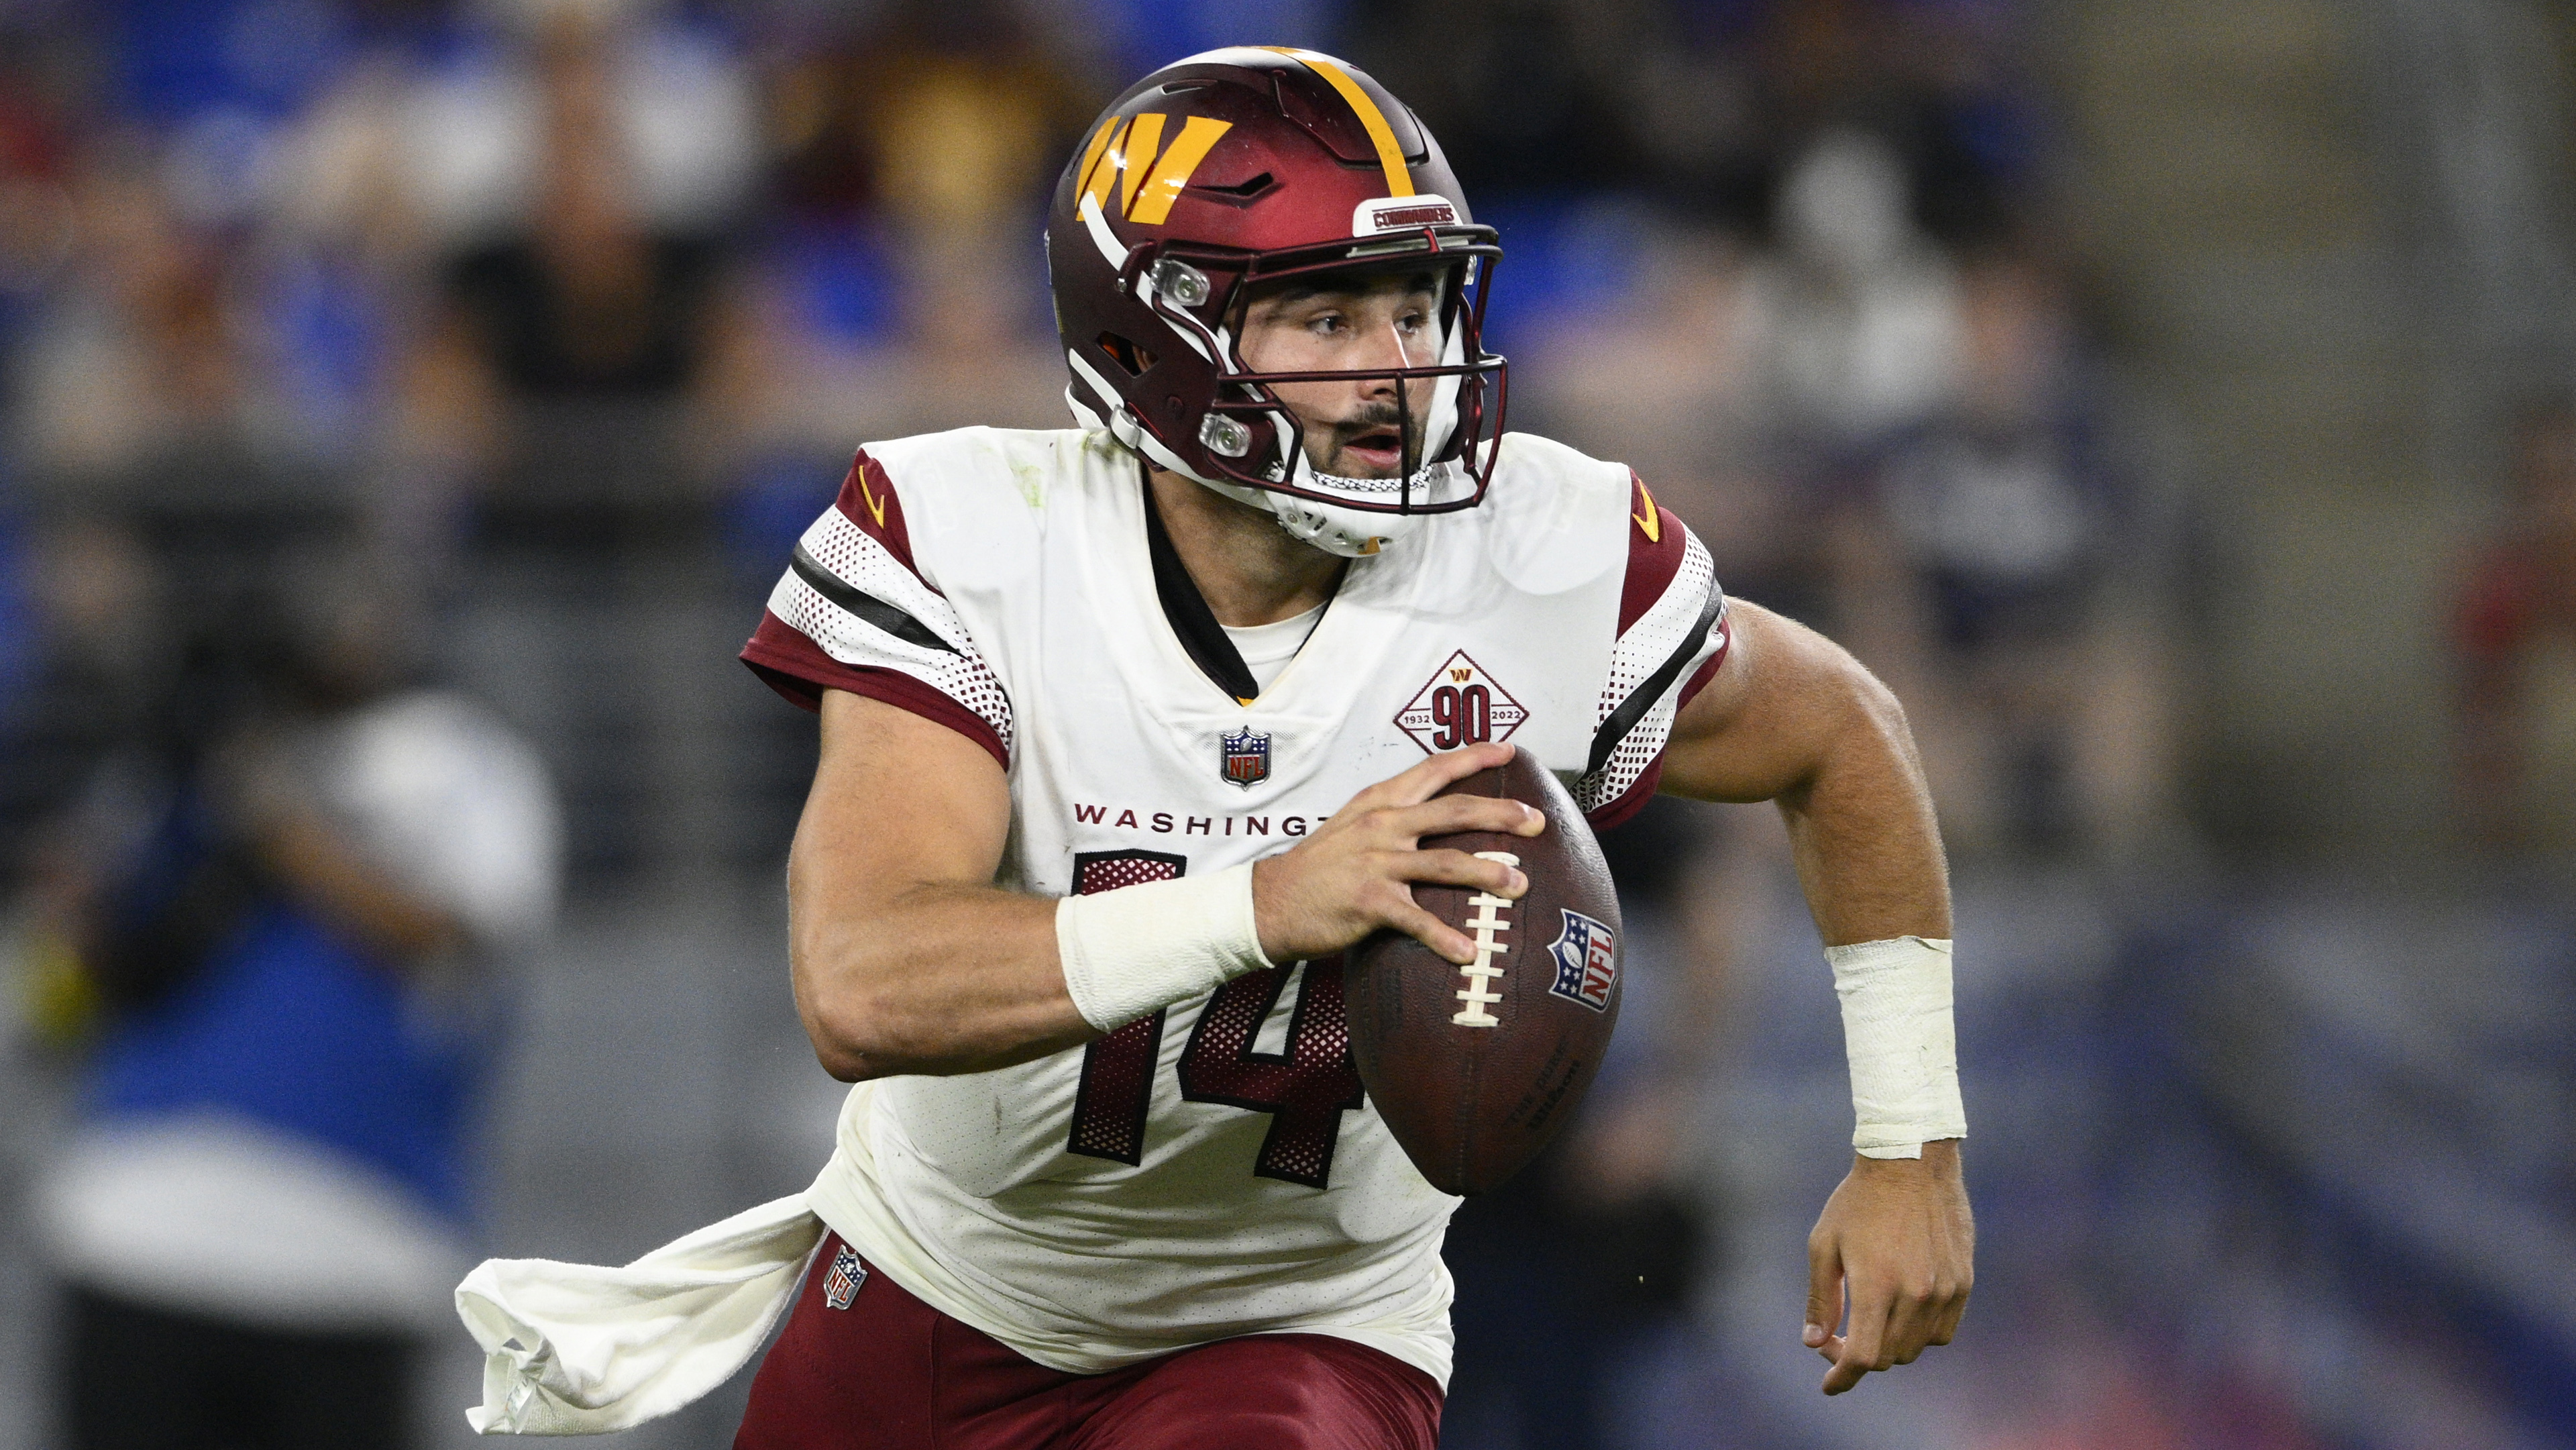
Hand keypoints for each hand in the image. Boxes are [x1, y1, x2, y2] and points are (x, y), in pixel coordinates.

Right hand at [1250, 741, 1542, 964]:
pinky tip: (1469, 953)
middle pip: (1454, 812)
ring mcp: (1377, 862)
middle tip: (1537, 822)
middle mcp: (1383, 825)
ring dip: (1488, 874)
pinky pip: (1417, 920)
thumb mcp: (1354, 825)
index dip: (1474, 757)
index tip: (1510, 752)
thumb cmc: (1319, 867)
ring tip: (1520, 886)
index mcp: (1380, 802)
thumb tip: (1437, 816)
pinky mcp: (1370, 901)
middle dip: (1501, 815)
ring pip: (1446, 863)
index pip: (1434, 770)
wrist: (1271, 901)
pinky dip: (1445, 938)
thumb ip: (1394, 816)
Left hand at [1802, 1139, 1972, 1393]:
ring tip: (1871, 1315)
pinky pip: (1943, 1331)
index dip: (1843, 1378)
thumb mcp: (1824, 1244)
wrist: (1911, 1161)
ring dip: (1891, 1344)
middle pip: (1889, 1357)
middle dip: (1860, 1354)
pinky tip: (1902, 1309)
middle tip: (1840, 1334)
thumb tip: (1814, 1342)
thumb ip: (1821, 1299)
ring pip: (1917, 1347)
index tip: (1829, 1385)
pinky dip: (1921, 1333)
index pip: (1864, 1357)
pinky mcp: (1963, 1282)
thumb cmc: (1858, 1201)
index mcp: (1877, 1285)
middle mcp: (1915, 1293)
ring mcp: (1945, 1289)